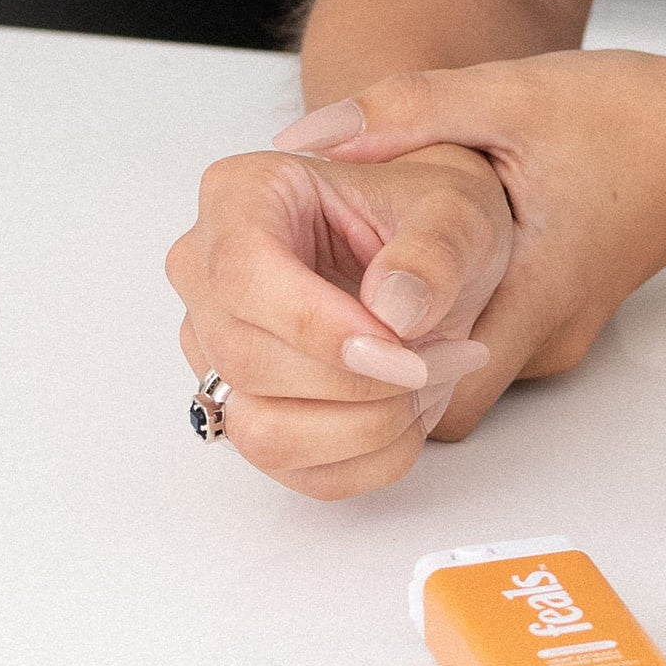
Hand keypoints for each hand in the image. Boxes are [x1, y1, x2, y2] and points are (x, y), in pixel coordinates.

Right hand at [165, 134, 515, 498]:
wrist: (439, 263)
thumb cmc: (432, 221)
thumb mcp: (458, 211)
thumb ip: (433, 250)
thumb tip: (392, 309)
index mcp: (241, 195)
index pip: (244, 273)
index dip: (319, 326)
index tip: (400, 350)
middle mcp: (206, 274)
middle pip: (248, 361)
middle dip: (361, 381)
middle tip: (446, 359)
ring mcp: (215, 352)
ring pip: (262, 430)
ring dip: (366, 425)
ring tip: (432, 381)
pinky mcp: (245, 413)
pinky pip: (294, 470)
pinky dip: (369, 455)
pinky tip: (412, 410)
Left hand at [275, 48, 665, 445]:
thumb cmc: (631, 114)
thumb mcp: (510, 92)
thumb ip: (407, 112)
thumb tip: (309, 139)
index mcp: (534, 293)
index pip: (430, 396)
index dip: (370, 371)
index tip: (327, 314)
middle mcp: (548, 337)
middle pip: (441, 398)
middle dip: (384, 361)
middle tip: (335, 296)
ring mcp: (561, 337)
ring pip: (467, 372)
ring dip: (421, 337)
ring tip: (379, 269)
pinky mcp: (566, 319)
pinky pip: (496, 342)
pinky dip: (459, 315)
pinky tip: (439, 258)